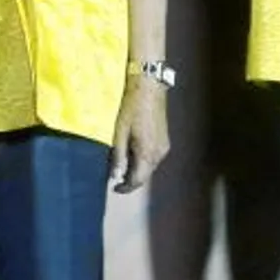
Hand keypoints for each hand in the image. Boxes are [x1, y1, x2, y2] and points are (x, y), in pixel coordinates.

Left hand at [111, 78, 169, 192]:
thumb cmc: (131, 108)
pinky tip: (132, 154)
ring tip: (121, 166)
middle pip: (145, 175)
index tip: (114, 189)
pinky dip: (142, 160)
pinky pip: (153, 157)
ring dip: (137, 170)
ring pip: (150, 166)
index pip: (138, 180)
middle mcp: (159, 154)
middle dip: (131, 179)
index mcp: (147, 153)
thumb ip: (118, 156)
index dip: (126, 188)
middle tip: (115, 178)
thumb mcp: (119, 133)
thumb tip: (115, 176)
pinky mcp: (165, 140)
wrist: (149, 89)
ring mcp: (164, 147)